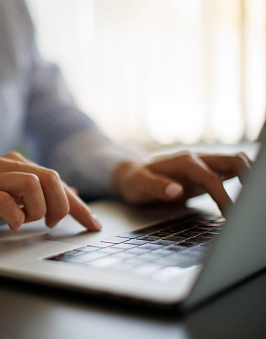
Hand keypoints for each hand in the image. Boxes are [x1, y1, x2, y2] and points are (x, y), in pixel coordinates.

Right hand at [0, 152, 101, 232]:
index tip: (93, 225)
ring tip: (29, 221)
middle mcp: (7, 165)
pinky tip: (11, 225)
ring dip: (38, 209)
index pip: (57, 181)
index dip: (78, 205)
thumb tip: (71, 194)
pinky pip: (3, 201)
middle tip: (51, 223)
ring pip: (31, 185)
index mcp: (18, 164)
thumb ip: (37, 192)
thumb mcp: (9, 192)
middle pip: (50, 178)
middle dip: (60, 206)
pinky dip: (14, 216)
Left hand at [112, 151, 251, 213]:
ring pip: (235, 163)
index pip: (210, 177)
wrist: (130, 174)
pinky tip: (245, 198)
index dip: (222, 195)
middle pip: (233, 160)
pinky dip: (243, 181)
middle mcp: (196, 160)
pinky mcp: (206, 174)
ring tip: (252, 201)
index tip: (230, 214)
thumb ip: (156, 187)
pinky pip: (230, 172)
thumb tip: (175, 191)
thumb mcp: (138, 185)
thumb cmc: (134, 180)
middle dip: (249, 177)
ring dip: (249, 177)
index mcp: (183, 162)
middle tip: (252, 203)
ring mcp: (203, 166)